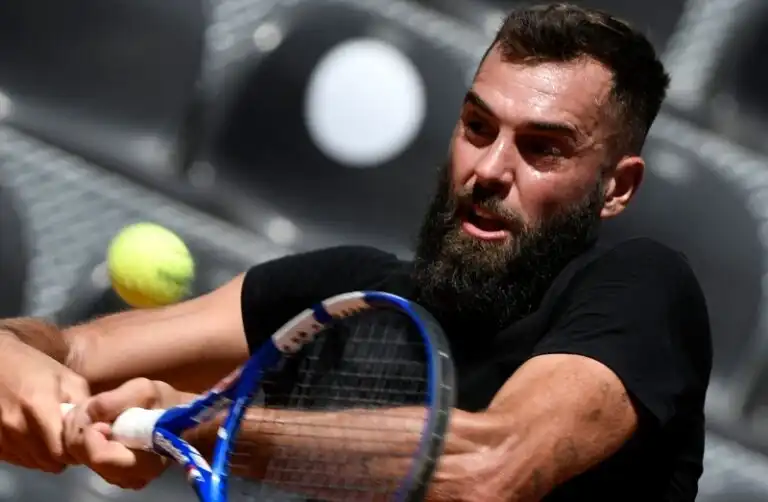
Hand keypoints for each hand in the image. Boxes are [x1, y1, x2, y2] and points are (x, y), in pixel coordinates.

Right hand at [0, 332, 89, 472]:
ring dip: (47, 456)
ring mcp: (1, 436)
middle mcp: (16, 426)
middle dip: (64, 456)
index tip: (83, 442)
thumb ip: (84, 404)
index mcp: (38, 407)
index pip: (61, 451)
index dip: (76, 450)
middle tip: (71, 442)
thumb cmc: (35, 367)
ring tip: (54, 437)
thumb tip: (99, 426)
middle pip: (48, 462)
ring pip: (32, 464)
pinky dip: (30, 455)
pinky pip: (18, 460)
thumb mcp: (67, 378)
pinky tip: (37, 438)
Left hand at [63, 378, 187, 489]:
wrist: (178, 417)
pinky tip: (96, 423)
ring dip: (79, 428)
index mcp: (141, 464)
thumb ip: (115, 401)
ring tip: (97, 412)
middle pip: (81, 455)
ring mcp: (114, 477)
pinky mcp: (105, 471)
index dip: (93, 432)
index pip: (100, 457)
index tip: (105, 418)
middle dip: (81, 426)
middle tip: (96, 407)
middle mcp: (125, 478)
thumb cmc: (166, 404)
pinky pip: (79, 454)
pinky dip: (80, 435)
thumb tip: (89, 412)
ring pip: (75, 454)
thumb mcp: (145, 390)